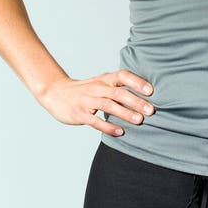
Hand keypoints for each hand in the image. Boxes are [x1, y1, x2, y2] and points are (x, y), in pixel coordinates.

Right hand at [38, 69, 155, 136]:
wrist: (55, 93)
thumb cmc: (85, 90)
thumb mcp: (101, 83)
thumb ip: (118, 88)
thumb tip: (145, 98)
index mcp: (104, 79)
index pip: (122, 76)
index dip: (137, 82)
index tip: (151, 91)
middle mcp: (97, 88)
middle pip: (119, 93)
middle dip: (136, 101)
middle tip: (151, 110)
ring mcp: (87, 101)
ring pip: (108, 106)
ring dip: (125, 113)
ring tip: (139, 120)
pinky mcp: (79, 114)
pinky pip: (95, 121)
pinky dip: (108, 126)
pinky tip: (120, 132)